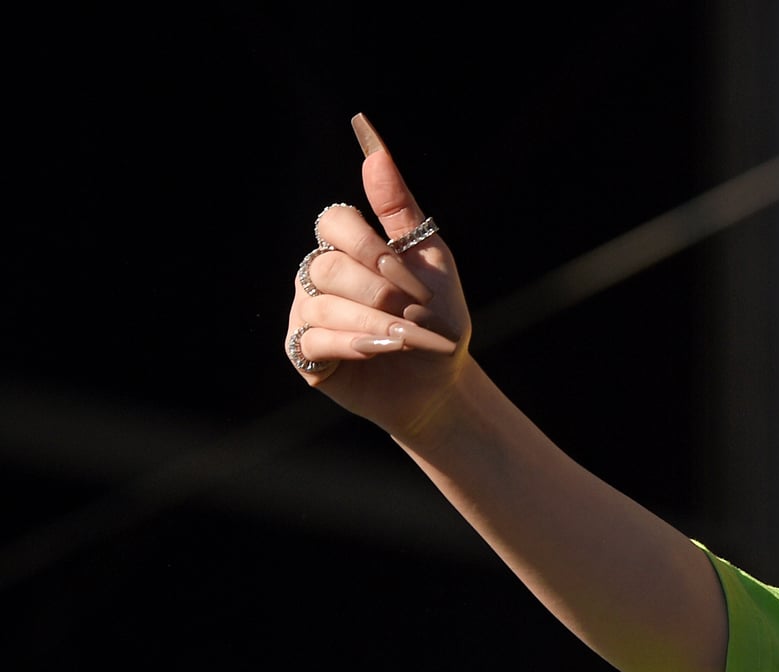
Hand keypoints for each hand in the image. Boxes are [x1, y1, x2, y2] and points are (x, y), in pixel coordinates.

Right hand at [284, 114, 468, 442]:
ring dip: (377, 324)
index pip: (334, 222)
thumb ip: (399, 208)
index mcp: (347, 247)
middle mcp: (318, 274)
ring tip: (409, 339)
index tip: (410, 276)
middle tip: (415, 313)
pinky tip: (383, 351)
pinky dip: (355, 345)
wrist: (442, 381)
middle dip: (382, 295)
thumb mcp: (430, 259)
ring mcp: (306, 312)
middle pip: (330, 268)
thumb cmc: (438, 318)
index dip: (372, 249)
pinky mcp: (303, 351)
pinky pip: (316, 338)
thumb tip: (375, 150)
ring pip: (324, 306)